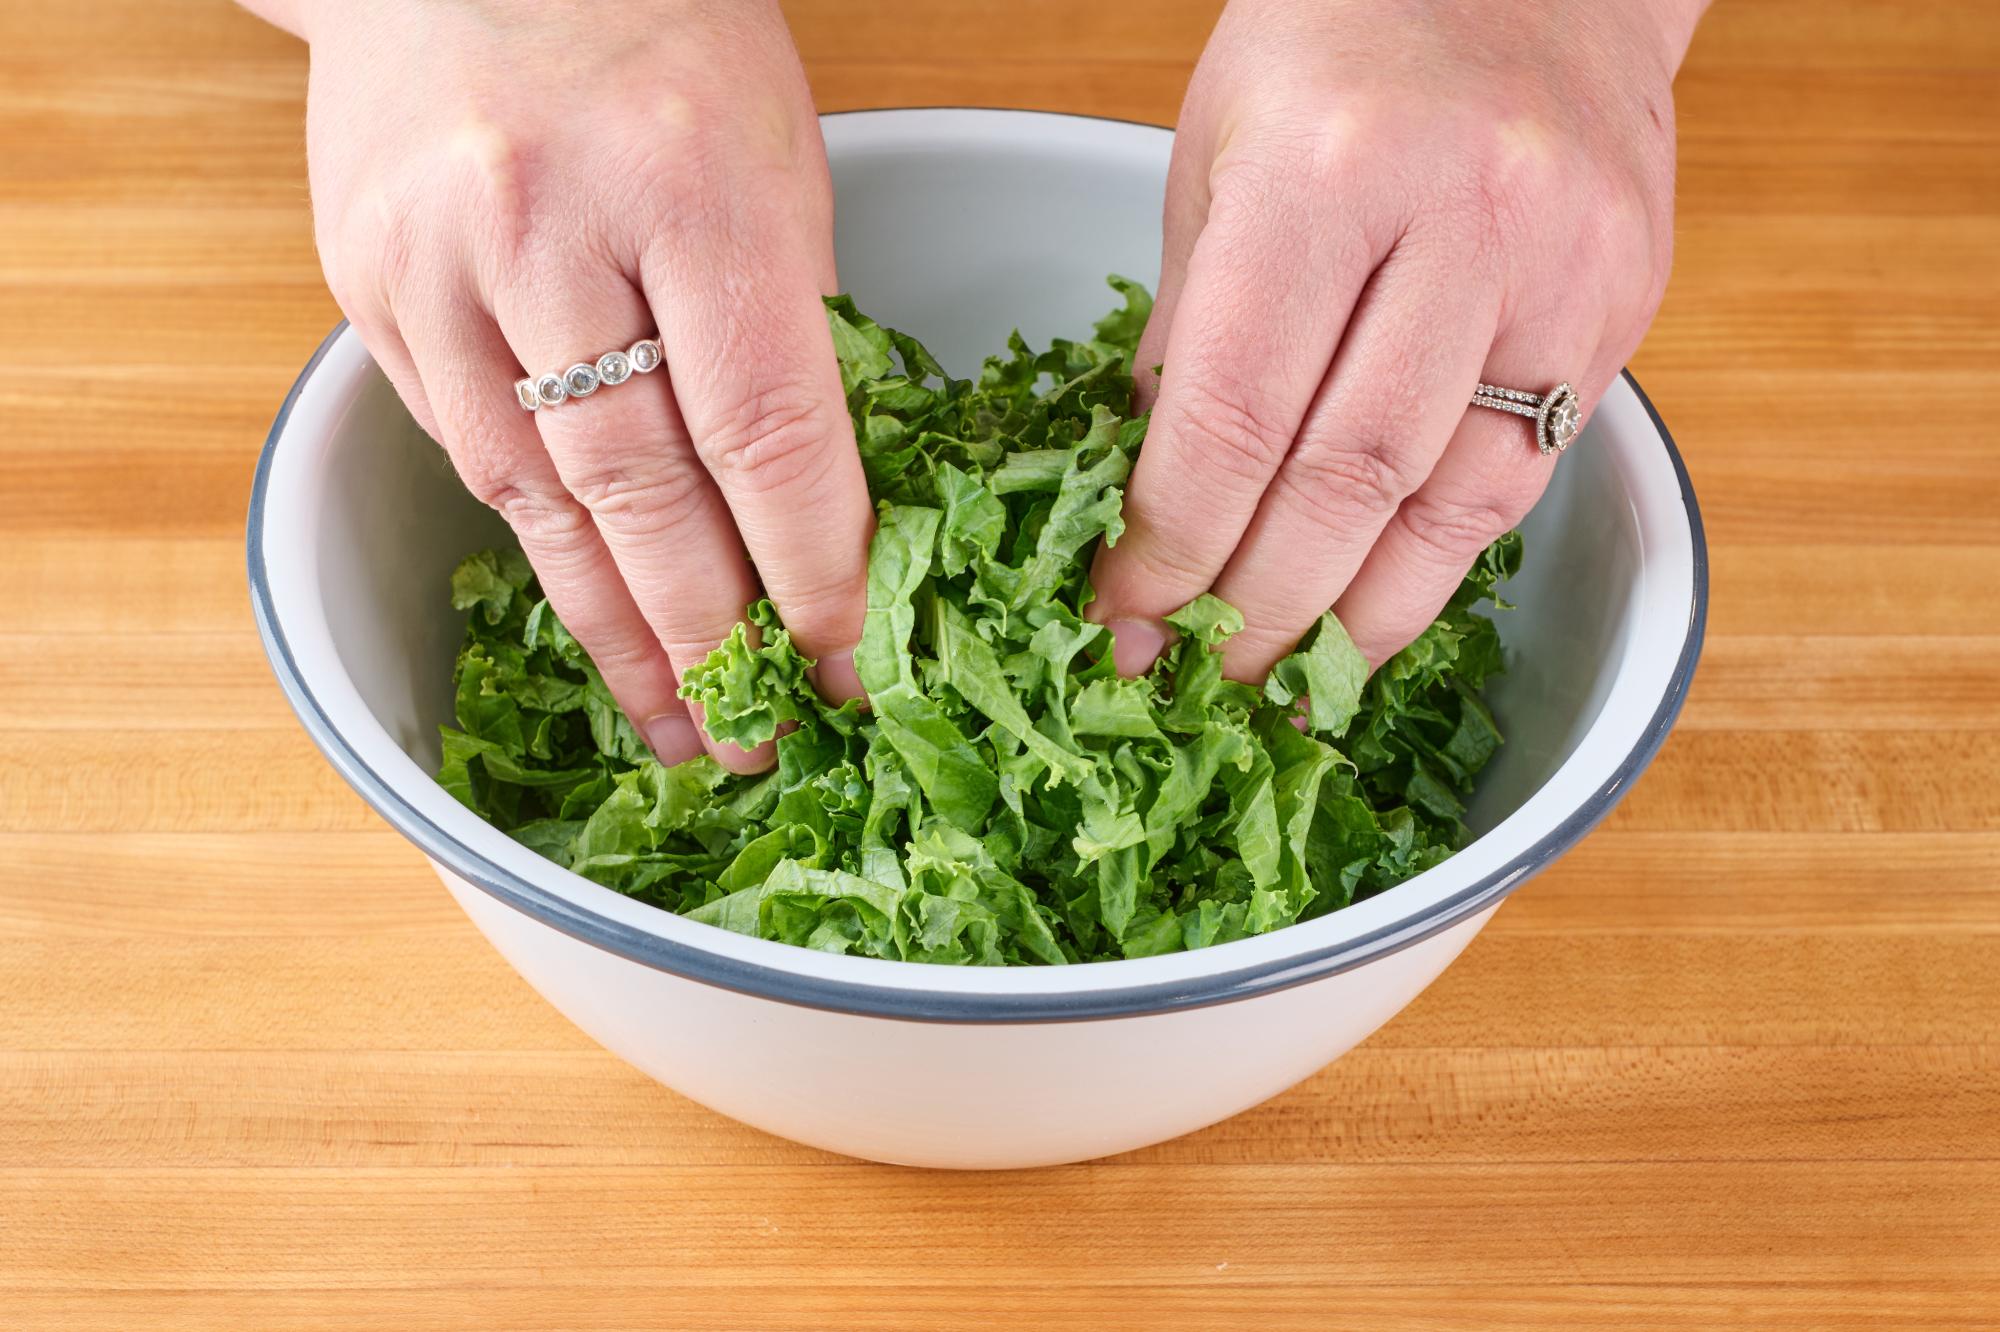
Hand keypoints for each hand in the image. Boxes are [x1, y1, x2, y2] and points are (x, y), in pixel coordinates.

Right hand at [277, 0, 868, 771]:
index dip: (810, 570)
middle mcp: (549, 229)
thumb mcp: (775, 157)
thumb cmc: (657, 34)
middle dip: (710, 637)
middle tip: (758, 738)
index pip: (767, 432)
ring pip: (537, 498)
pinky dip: (541, 547)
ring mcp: (438, 261)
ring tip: (672, 723)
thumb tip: (816, 511)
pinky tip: (590, 613)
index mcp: (690, 184)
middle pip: (642, 490)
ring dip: (614, 630)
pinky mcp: (367, 287)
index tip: (844, 660)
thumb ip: (787, 326)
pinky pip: (469, 452)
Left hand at [1091, 0, 1699, 678]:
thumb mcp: (1217, 151)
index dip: (1172, 543)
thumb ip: (1191, 325)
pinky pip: (1518, 479)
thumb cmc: (1346, 38)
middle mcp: (1461, 219)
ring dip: (1352, 620)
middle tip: (1193, 675)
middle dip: (1254, 606)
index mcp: (1328, 170)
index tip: (1124, 614)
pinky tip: (1373, 618)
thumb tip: (1154, 494)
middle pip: (1344, 479)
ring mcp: (1562, 267)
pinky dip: (1434, 566)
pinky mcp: (1621, 308)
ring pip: (1447, 502)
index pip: (1234, 413)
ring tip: (1282, 683)